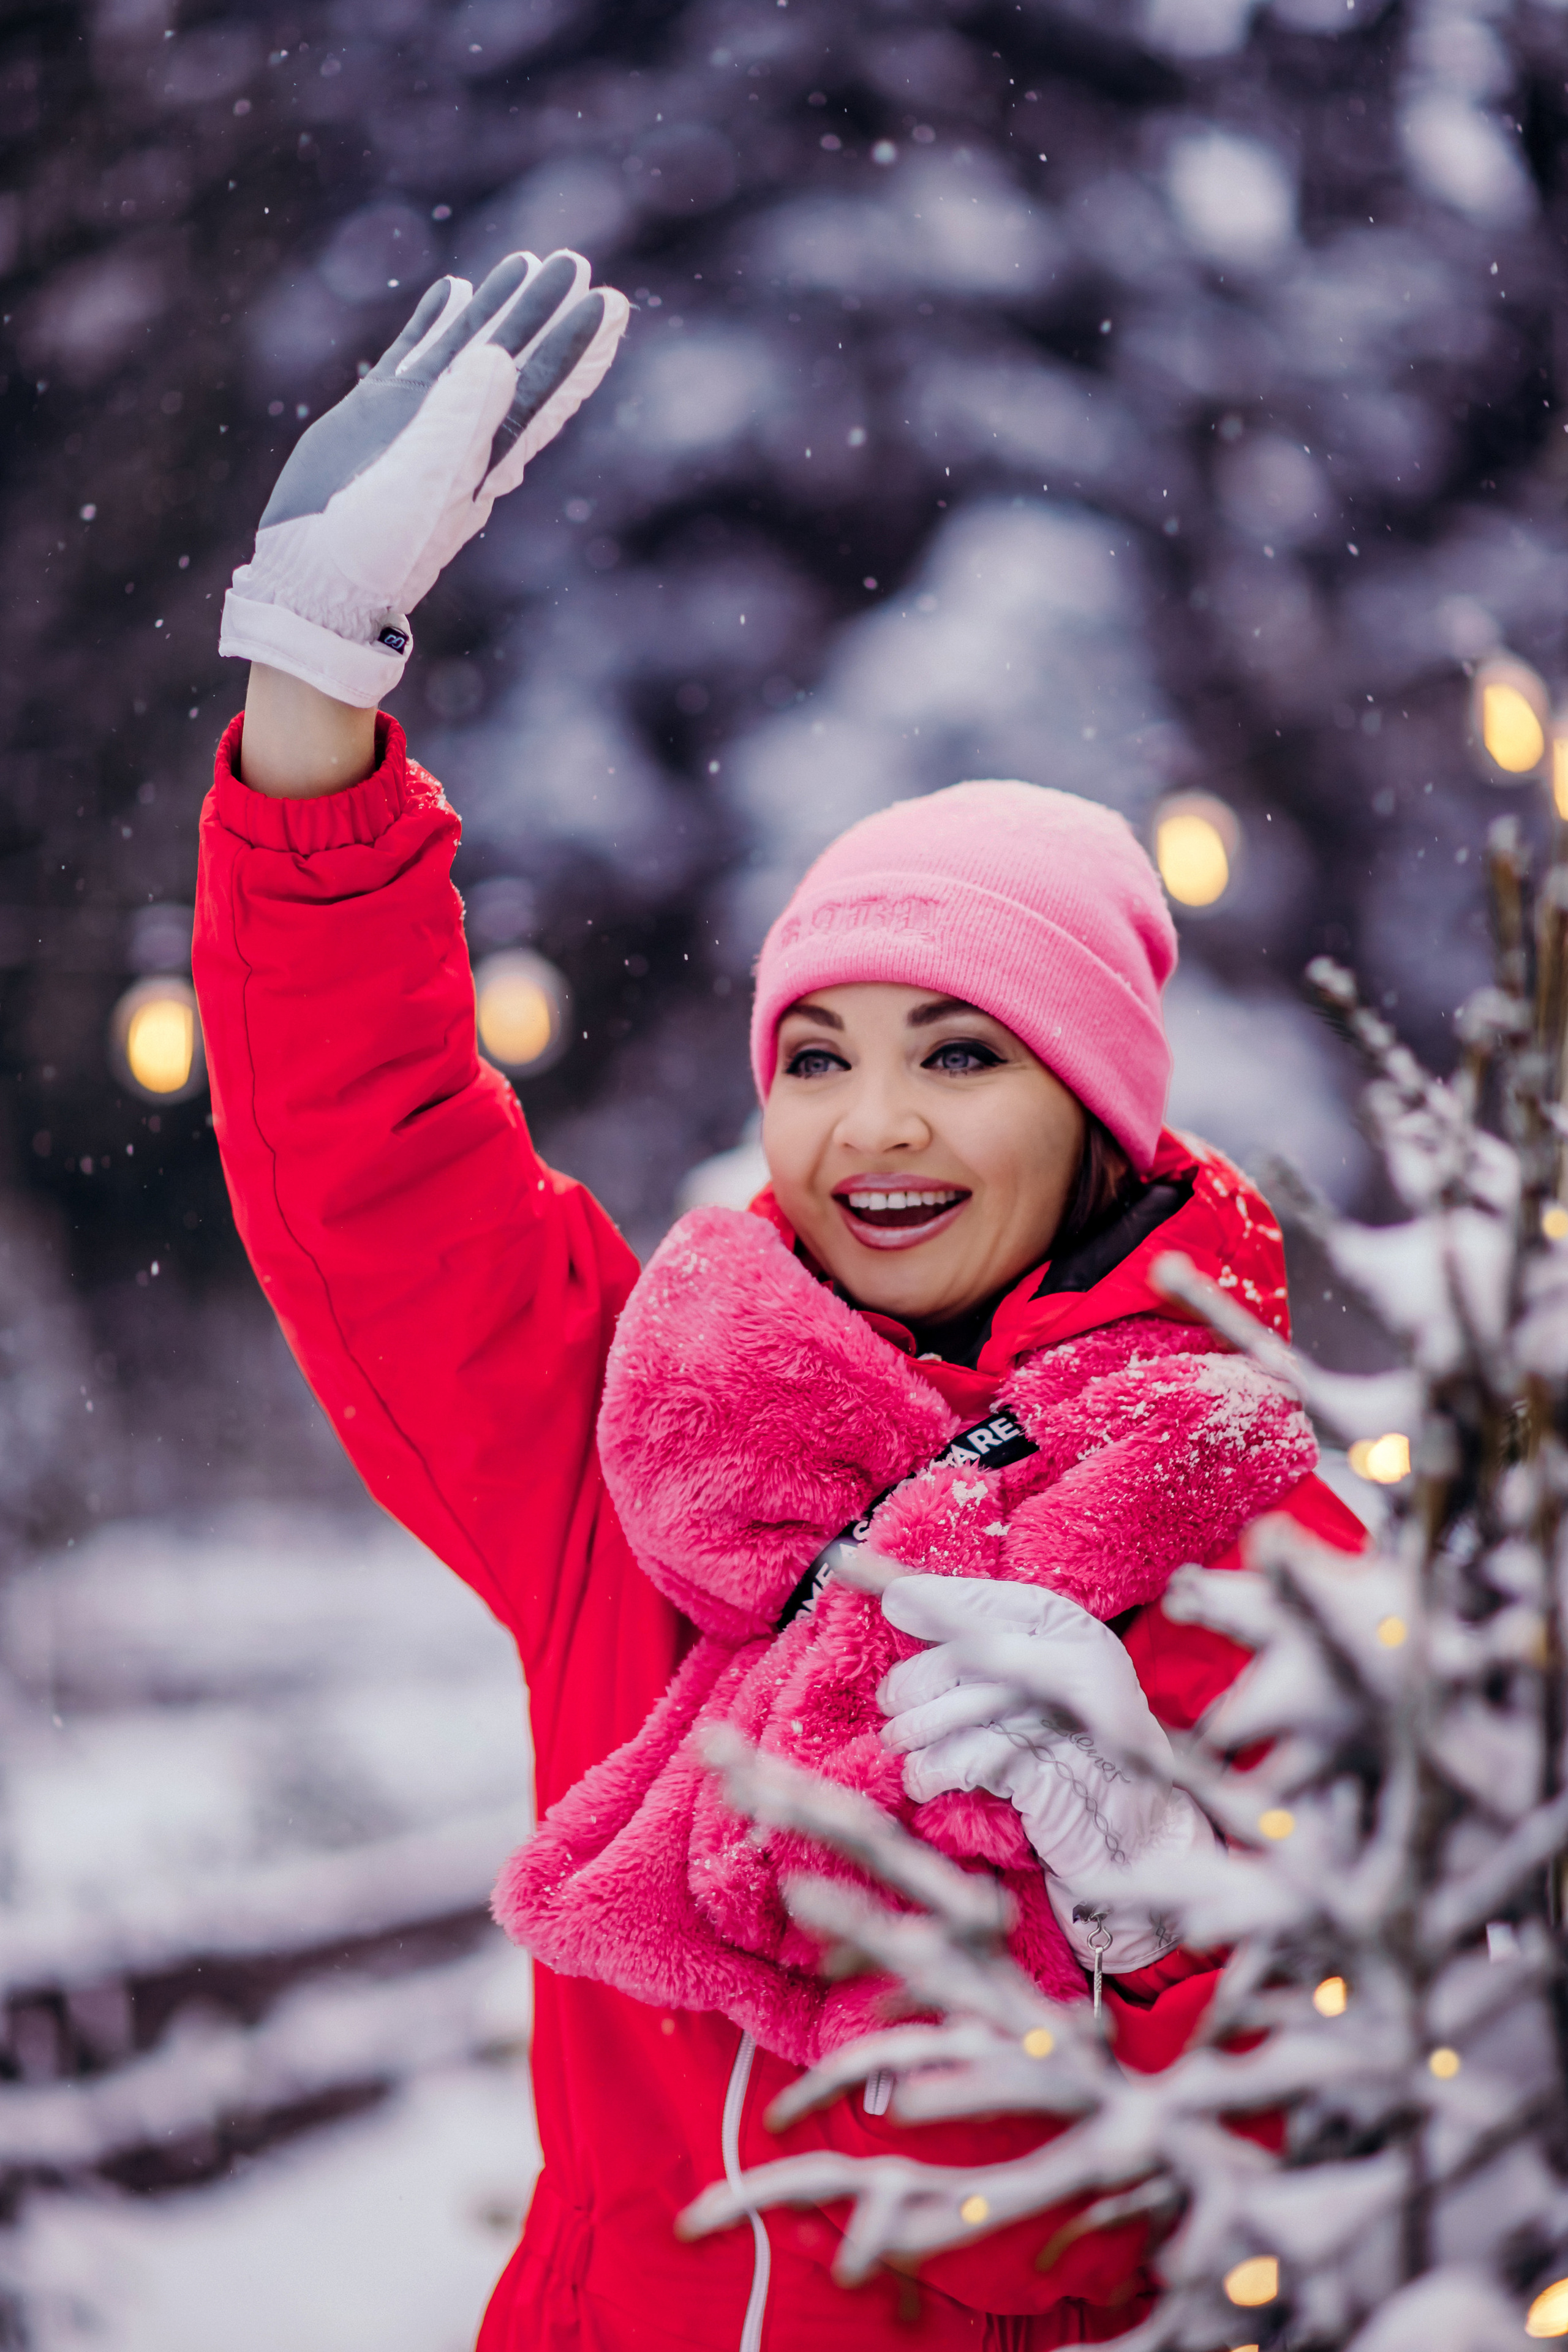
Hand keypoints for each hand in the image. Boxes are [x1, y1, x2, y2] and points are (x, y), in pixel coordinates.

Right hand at [220, 249, 628, 706]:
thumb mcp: (427, 481)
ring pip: (466, 347)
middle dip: (543, 313)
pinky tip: (453, 292)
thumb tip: (501, 354)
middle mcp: (461, 431)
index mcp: (486, 453)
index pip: (543, 388)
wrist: (318, 579)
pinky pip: (414, 354)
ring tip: (522, 262)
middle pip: (514, 359)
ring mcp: (418, 418)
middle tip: (572, 264)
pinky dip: (434, 323)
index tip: (607, 304)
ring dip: (495, 308)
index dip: (574, 346)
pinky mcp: (375, 413)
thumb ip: (463, 418)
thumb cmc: (379, 547)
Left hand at [878, 1575, 1212, 1973]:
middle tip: (892, 1705)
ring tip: (901, 1745)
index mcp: (1078, 1634)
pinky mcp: (1049, 1771)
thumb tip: (899, 1597)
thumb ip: (982, 1640)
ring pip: (961, 1707)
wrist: (1129, 1847)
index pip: (999, 1602)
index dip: (942, 1599)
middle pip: (969, 1654)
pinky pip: (966, 1759)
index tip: (894, 1598)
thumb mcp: (1036, 1687)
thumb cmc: (1069, 1759)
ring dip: (915, 1731)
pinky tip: (925, 1781)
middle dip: (916, 1680)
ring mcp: (1069, 1717)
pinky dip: (932, 1771)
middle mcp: (1080, 1664)